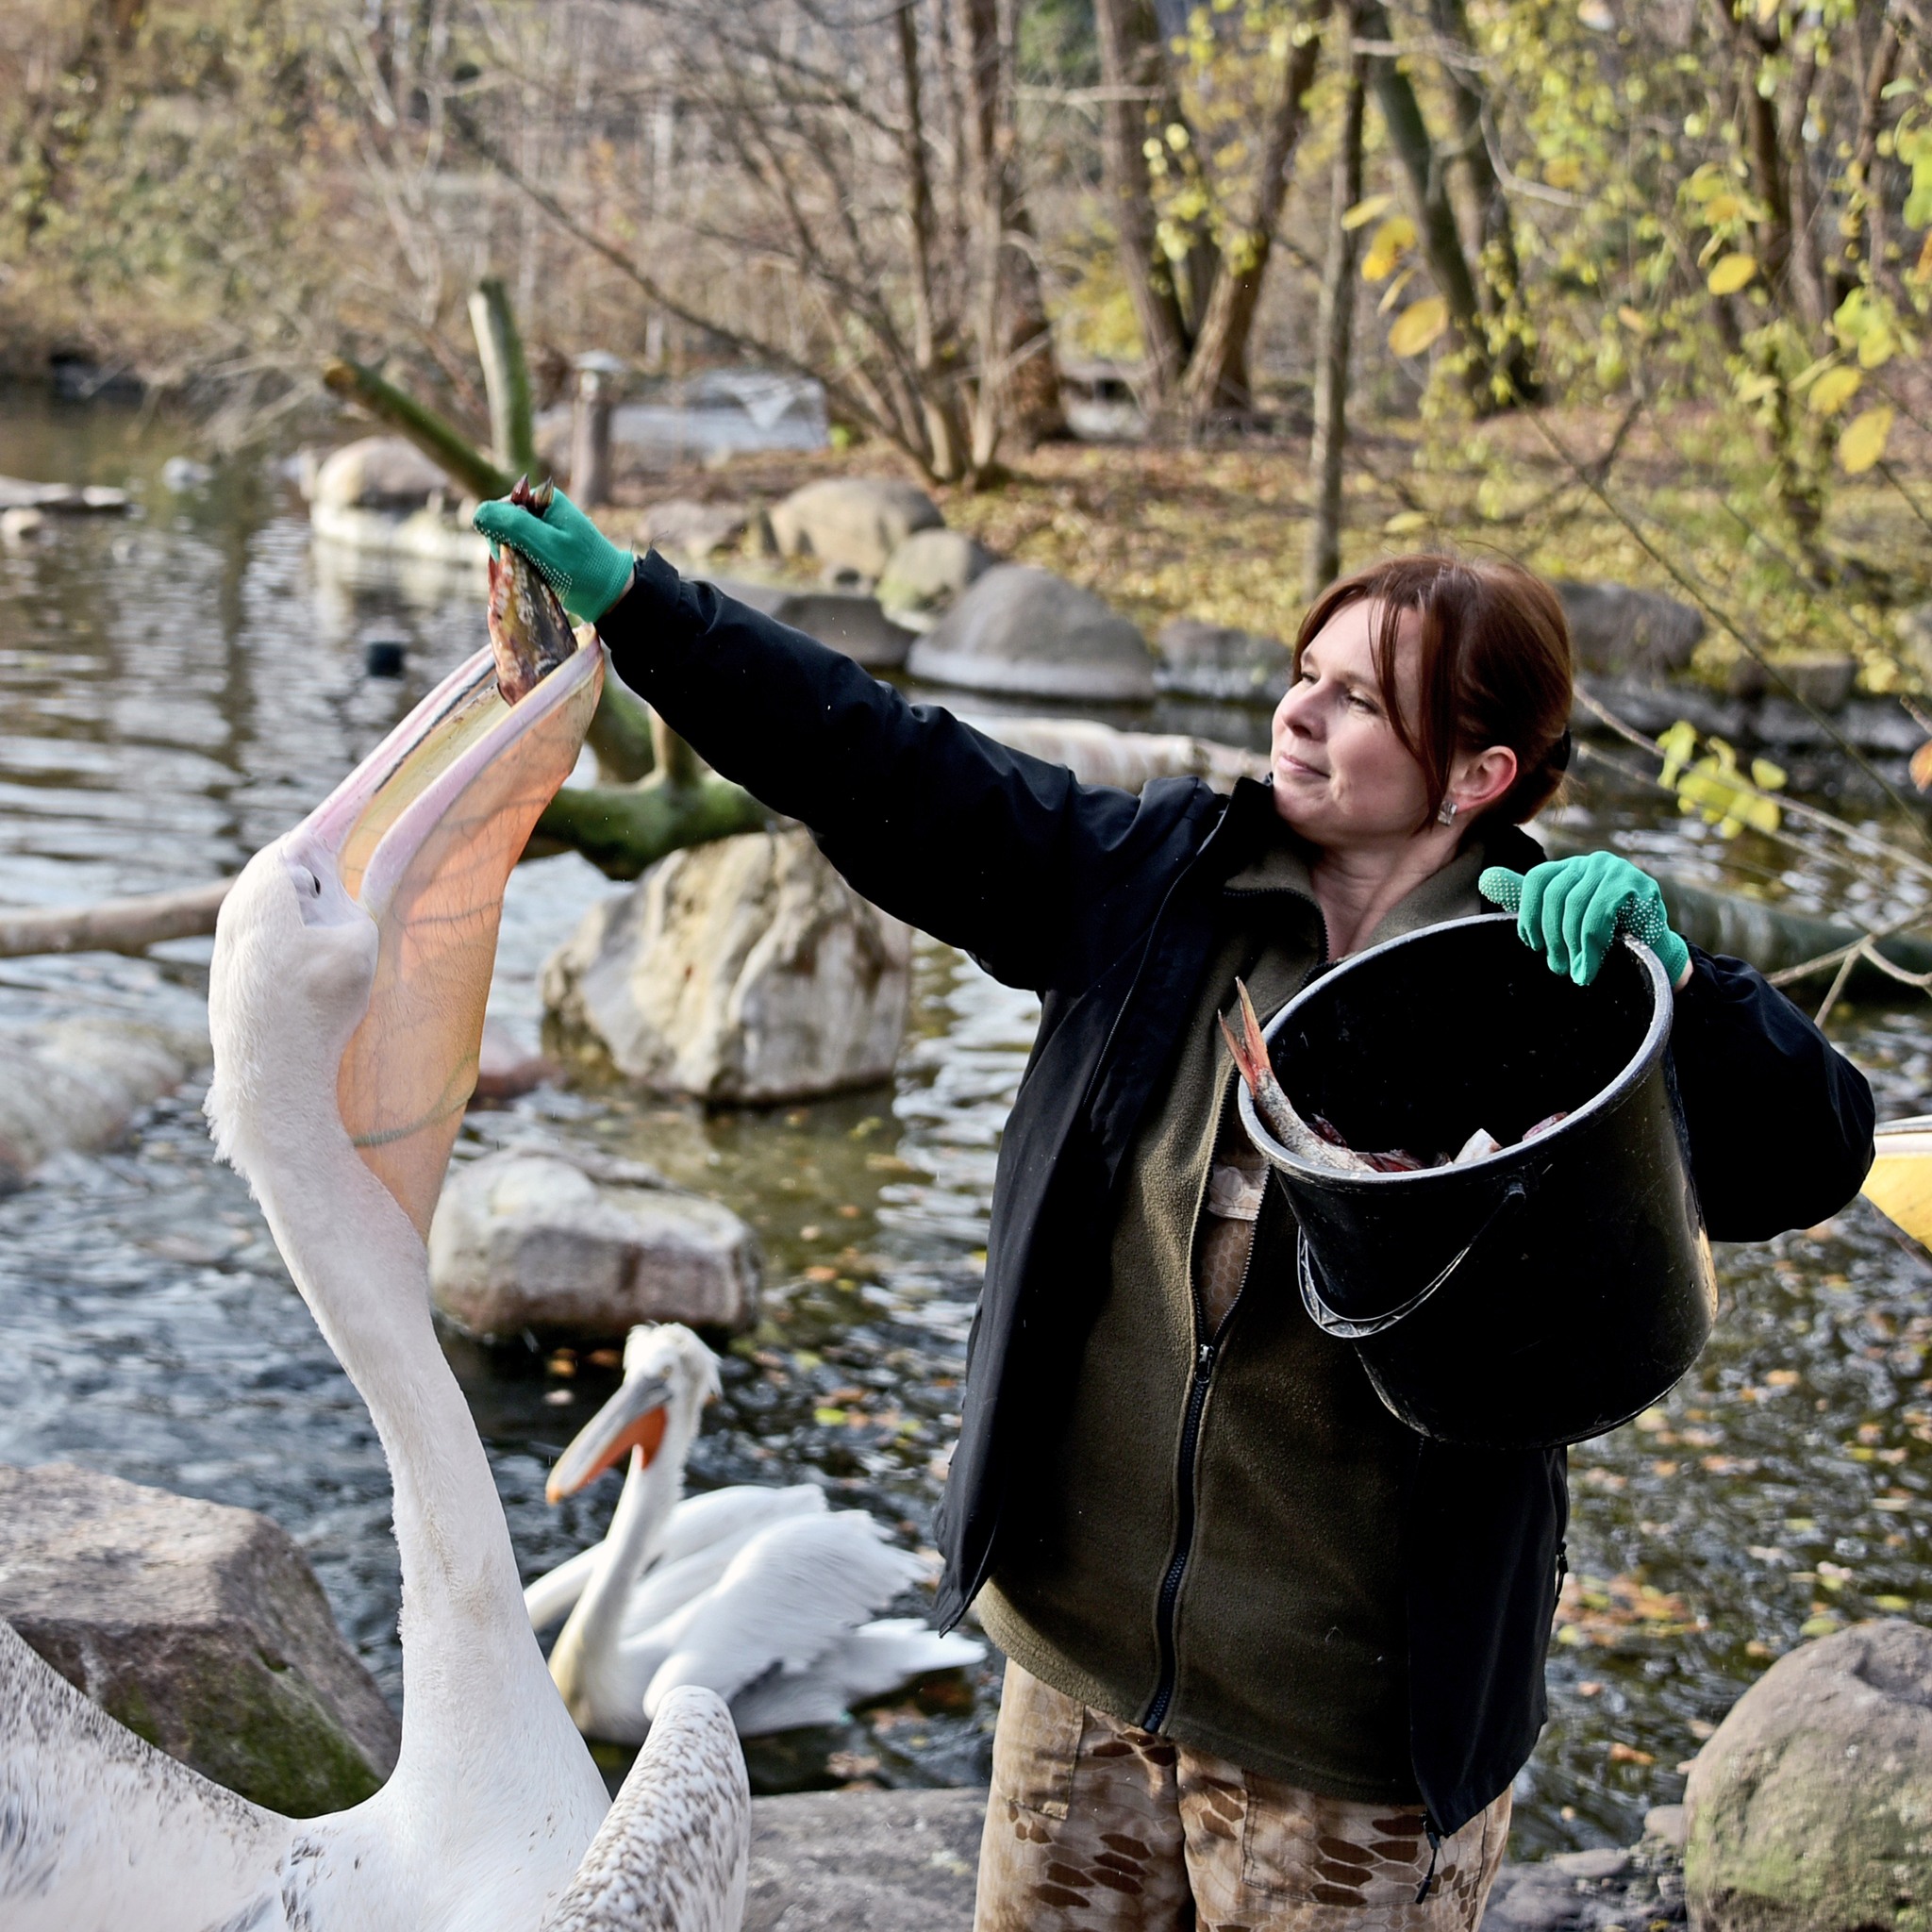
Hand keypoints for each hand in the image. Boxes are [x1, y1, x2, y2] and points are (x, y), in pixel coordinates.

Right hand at [472, 483, 635, 624]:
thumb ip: (513, 526)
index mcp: (544, 499)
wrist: (608, 594)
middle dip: (508, 547)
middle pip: (502, 525)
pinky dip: (520, 566)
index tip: (518, 552)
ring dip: (514, 559)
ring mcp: (541, 529)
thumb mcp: (546, 546)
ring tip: (535, 571)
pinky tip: (535, 575)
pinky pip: (517, 553)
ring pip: (507, 541)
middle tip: (529, 565)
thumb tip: (477, 513)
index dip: (501, 533)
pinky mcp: (541, 547)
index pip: (500, 509)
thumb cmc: (581, 568)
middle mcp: (541, 509)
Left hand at [1479, 853, 1690, 988]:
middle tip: (1558, 967)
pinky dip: (1590, 946)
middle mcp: (1592, 863)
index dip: (1528, 914)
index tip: (1532, 945)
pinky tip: (1590, 967)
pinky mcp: (1635, 886)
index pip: (1537, 880)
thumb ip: (1531, 901)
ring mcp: (1616, 871)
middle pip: (1555, 895)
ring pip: (1575, 907)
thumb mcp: (1564, 920)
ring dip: (1572, 946)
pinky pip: (1599, 916)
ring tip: (1576, 973)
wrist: (1655, 954)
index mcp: (1571, 869)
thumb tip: (1485, 878)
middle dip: (1552, 937)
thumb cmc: (1606, 937)